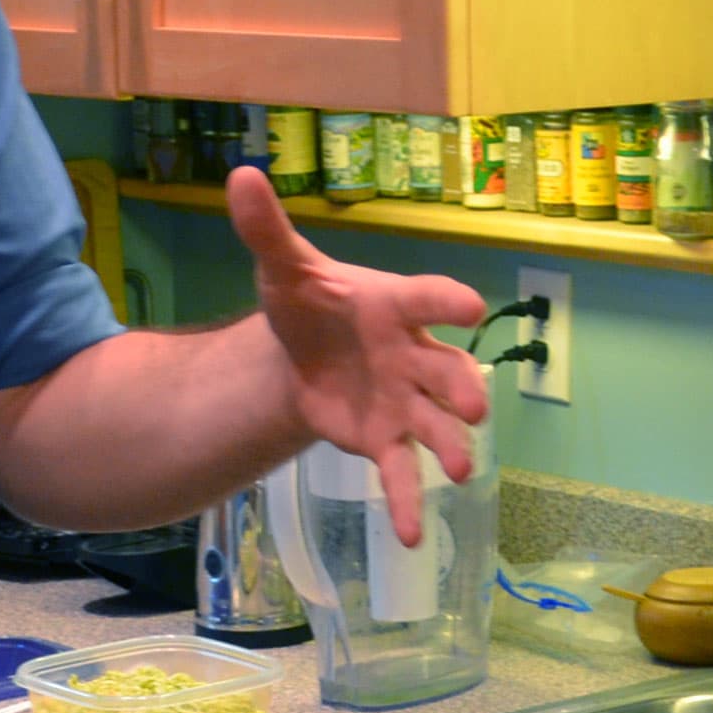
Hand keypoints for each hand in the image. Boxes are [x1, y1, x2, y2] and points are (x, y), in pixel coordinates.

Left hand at [228, 167, 494, 542]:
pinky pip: (402, 473)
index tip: (472, 308)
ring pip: (436, 424)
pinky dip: (407, 504)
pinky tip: (408, 538)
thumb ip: (266, 227)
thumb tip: (239, 174)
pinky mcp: (384, 439)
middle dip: (463, 388)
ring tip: (463, 469)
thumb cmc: (310, 302)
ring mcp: (404, 401)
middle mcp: (411, 354)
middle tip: (473, 408)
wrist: (301, 353)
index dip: (447, 301)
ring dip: (452, 445)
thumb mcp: (284, 266)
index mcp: (393, 306)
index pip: (426, 298)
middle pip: (446, 369)